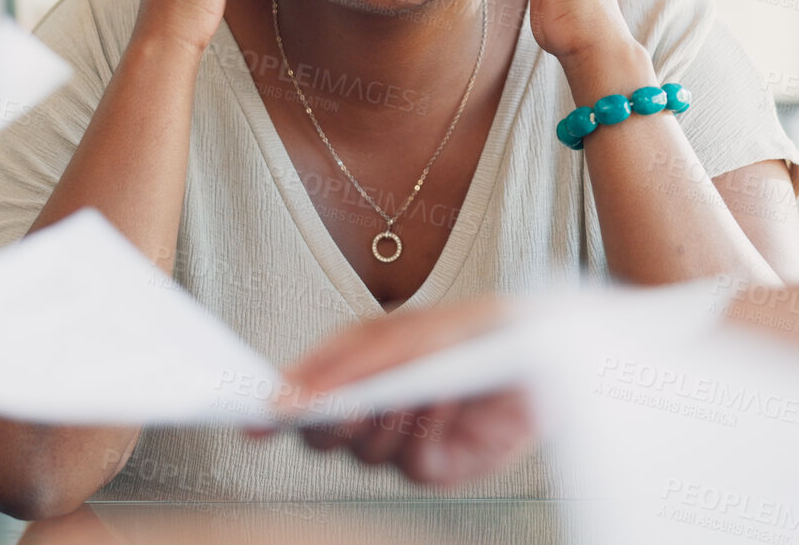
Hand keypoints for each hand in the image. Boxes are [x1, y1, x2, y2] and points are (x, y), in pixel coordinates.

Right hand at [253, 296, 537, 486]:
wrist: (542, 352)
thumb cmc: (475, 332)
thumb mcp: (408, 334)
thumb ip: (352, 364)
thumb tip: (299, 393)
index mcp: (355, 370)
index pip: (301, 395)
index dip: (276, 408)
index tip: (256, 417)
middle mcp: (374, 410)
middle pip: (321, 437)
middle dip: (329, 422)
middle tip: (346, 405)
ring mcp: (403, 441)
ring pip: (363, 453)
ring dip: (384, 421)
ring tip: (410, 389)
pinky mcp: (434, 468)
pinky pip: (408, 463)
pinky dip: (421, 430)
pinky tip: (440, 401)